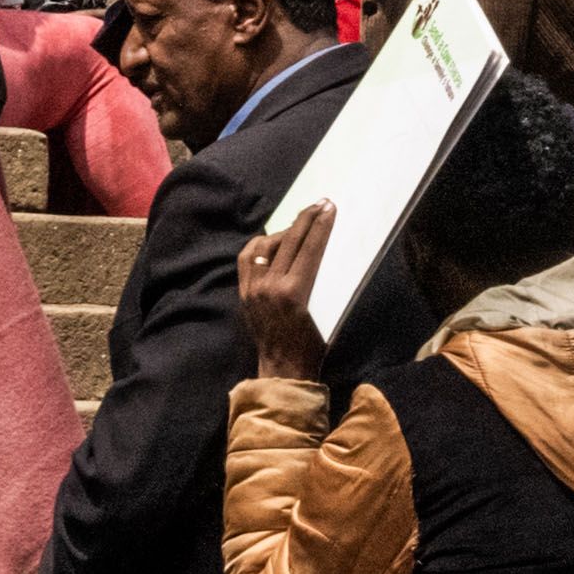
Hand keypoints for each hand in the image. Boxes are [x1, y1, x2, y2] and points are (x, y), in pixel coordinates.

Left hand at [243, 202, 334, 387]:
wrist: (283, 369)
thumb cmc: (313, 345)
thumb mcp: (325, 311)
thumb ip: (321, 280)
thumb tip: (323, 251)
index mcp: (294, 292)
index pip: (310, 247)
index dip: (320, 225)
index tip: (328, 207)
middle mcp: (269, 287)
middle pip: (289, 241)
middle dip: (306, 219)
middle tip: (319, 204)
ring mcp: (253, 289)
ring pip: (265, 246)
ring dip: (283, 232)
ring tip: (297, 225)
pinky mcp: (244, 293)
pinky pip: (248, 259)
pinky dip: (260, 247)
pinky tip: (272, 243)